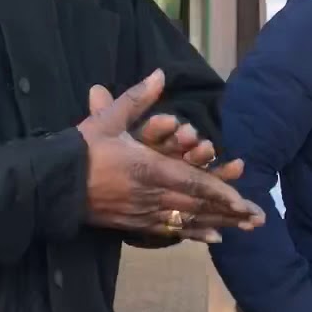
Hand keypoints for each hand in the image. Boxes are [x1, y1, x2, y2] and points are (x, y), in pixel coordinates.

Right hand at [77, 70, 264, 243]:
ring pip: (188, 221)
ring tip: (245, 230)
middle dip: (230, 212)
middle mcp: (151, 194)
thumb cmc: (83, 149)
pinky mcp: (134, 223)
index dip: (219, 192)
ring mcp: (143, 212)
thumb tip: (159, 72)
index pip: (192, 182)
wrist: (53, 183)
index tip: (242, 200)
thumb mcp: (110, 119)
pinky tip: (213, 238)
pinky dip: (194, 235)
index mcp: (148, 168)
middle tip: (258, 218)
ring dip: (219, 225)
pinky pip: (170, 232)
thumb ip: (138, 97)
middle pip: (198, 206)